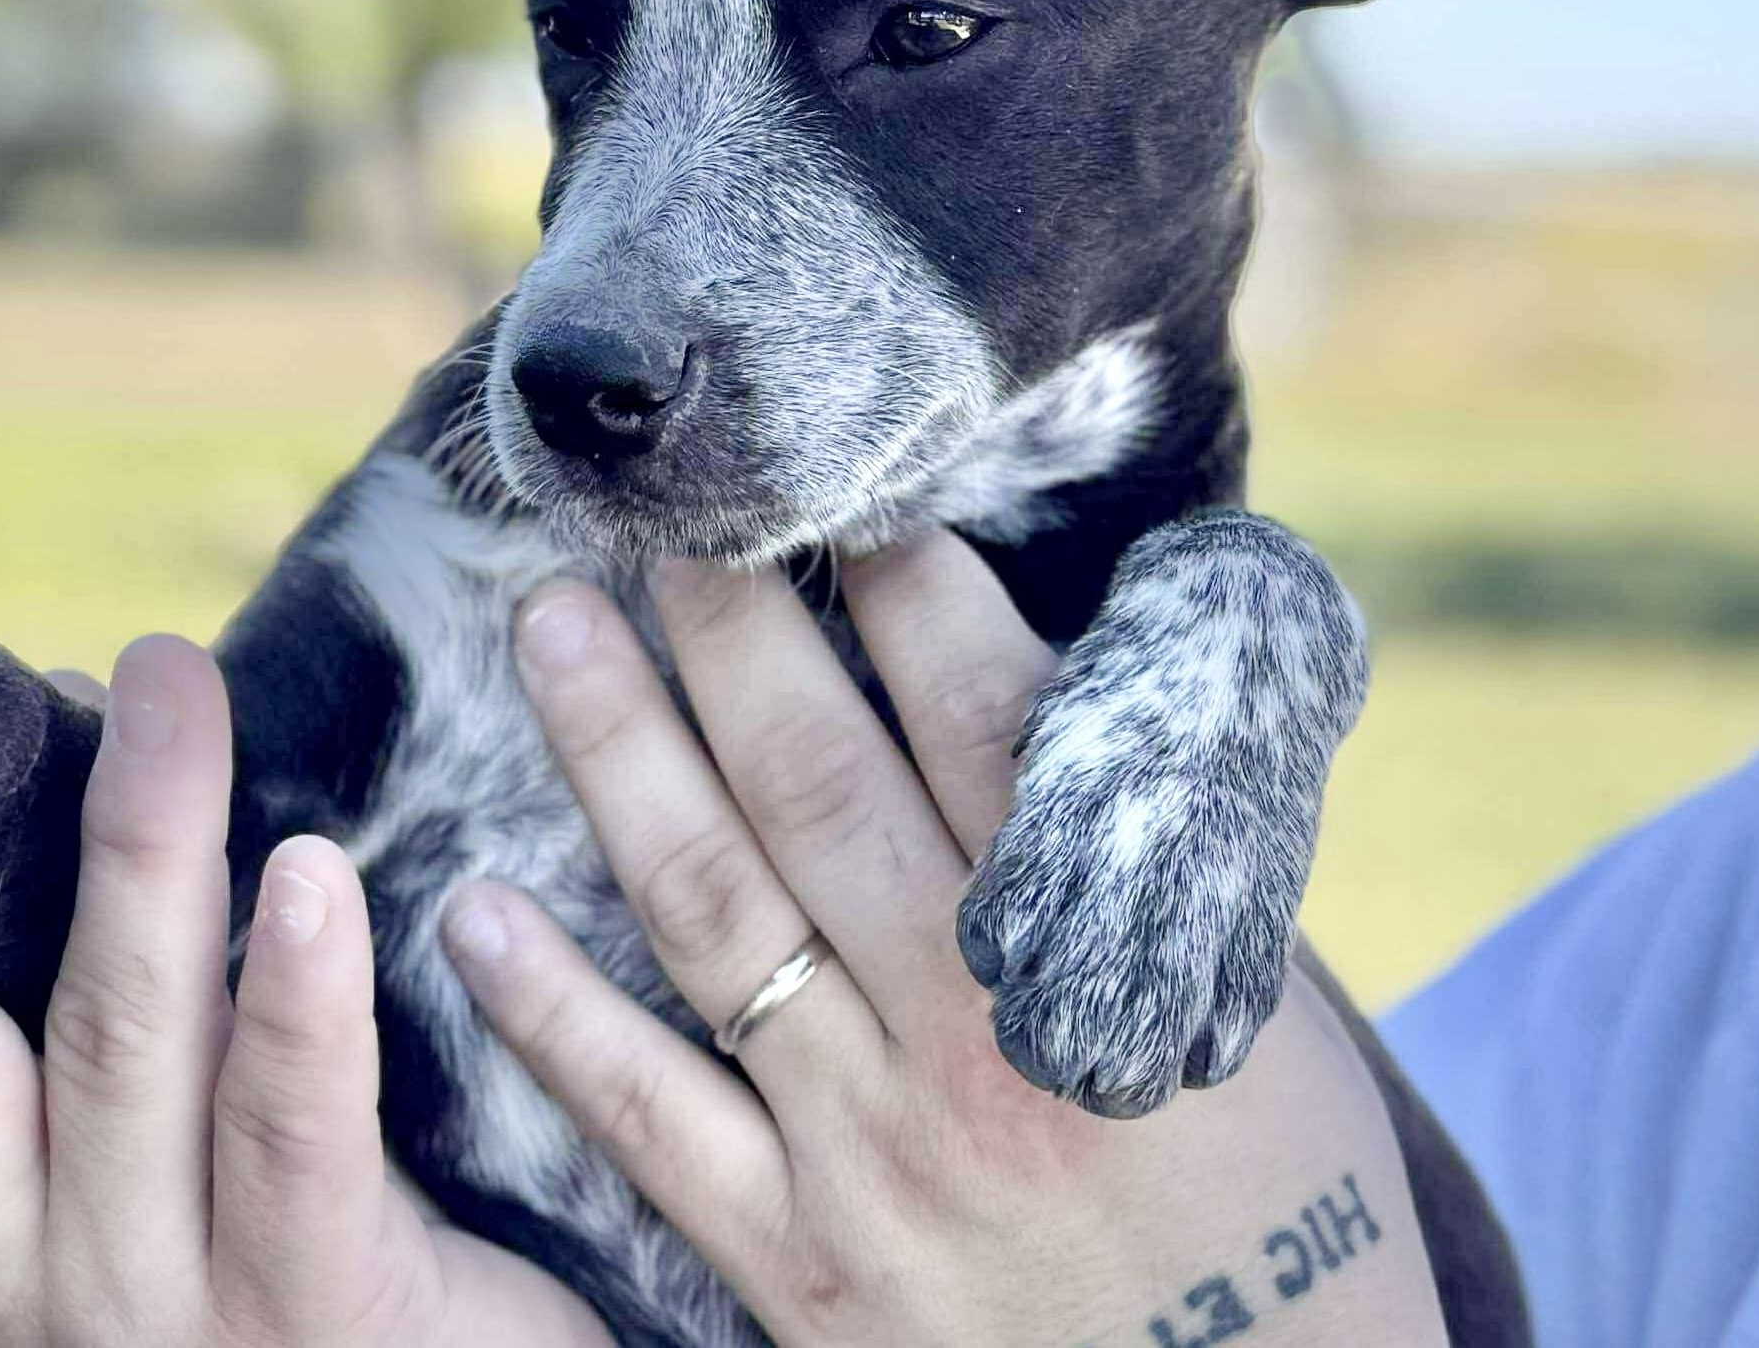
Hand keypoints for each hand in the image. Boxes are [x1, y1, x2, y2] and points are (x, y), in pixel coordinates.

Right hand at [0, 636, 611, 1347]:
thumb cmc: (337, 1268)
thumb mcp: (213, 1145)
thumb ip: (173, 990)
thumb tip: (121, 740)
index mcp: (32, 1214)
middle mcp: (75, 1271)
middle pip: (42, 1023)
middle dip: (77, 823)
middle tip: (126, 660)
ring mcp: (193, 1309)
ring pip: (147, 1054)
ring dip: (157, 858)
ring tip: (173, 700)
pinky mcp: (336, 1321)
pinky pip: (301, 1145)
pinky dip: (300, 1006)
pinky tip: (314, 881)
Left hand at [443, 536, 1448, 1347]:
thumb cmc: (1285, 1195)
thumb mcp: (1255, 995)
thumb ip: (1136, 850)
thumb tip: (1034, 670)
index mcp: (1102, 952)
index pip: (985, 721)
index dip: (909, 590)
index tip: (841, 495)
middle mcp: (972, 1031)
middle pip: (821, 783)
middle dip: (733, 630)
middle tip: (661, 515)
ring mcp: (871, 1149)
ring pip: (717, 910)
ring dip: (619, 755)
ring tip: (550, 626)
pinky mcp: (800, 1263)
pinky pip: (652, 1120)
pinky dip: (553, 1015)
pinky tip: (473, 912)